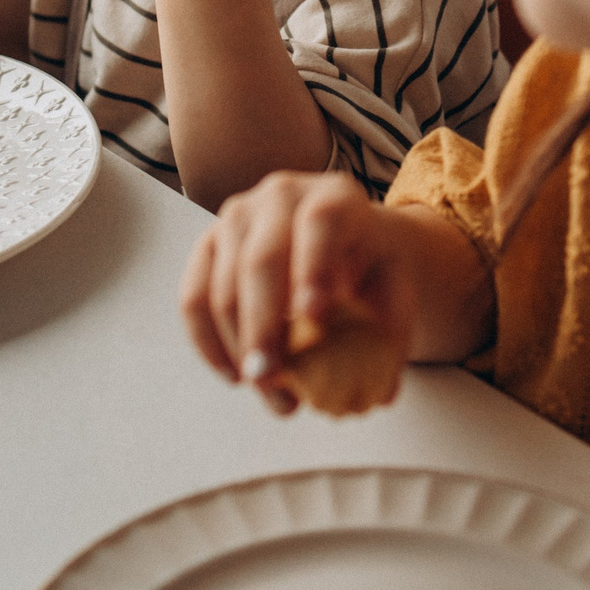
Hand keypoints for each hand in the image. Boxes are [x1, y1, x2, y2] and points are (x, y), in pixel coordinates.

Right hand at [180, 171, 418, 417]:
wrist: (344, 240)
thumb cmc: (371, 268)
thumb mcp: (396, 289)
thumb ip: (392, 333)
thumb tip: (380, 394)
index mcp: (335, 196)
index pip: (321, 222)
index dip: (314, 267)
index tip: (315, 317)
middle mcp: (280, 195)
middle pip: (261, 259)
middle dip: (263, 325)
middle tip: (272, 376)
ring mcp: (237, 217)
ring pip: (222, 285)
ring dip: (240, 347)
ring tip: (271, 393)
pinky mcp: (208, 244)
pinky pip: (194, 297)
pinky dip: (209, 342)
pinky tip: (234, 375)